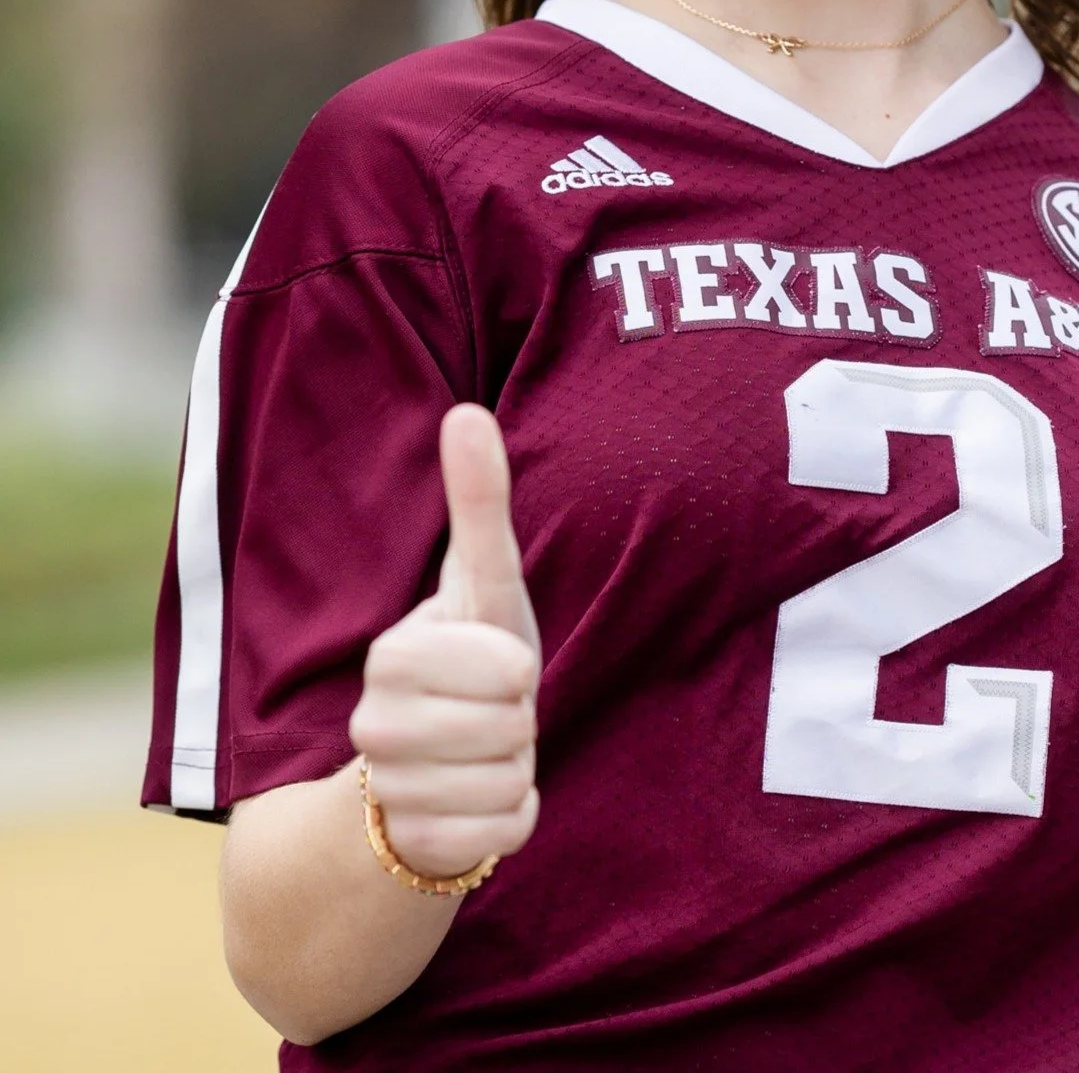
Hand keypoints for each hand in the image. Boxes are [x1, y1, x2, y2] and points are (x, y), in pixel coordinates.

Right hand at [349, 405, 541, 879]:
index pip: (504, 665)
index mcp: (390, 658)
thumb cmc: (470, 657)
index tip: (495, 663)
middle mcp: (372, 728)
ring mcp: (390, 794)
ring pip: (509, 781)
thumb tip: (466, 411)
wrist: (430, 764)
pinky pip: (506, 832)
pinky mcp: (417, 849)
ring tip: (487, 752)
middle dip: (523, 721)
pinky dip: (514, 817)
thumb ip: (478, 501)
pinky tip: (482, 799)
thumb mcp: (483, 581)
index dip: (518, 665)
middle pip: (510, 729)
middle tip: (495, 713)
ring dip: (519, 767)